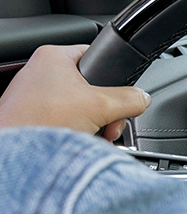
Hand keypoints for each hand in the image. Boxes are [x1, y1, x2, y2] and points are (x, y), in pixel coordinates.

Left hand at [0, 44, 150, 141]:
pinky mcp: (33, 117)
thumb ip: (129, 99)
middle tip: (109, 125)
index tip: (121, 98)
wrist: (17, 157)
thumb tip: (142, 98)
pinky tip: (81, 143)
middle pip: (92, 87)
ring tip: (95, 136)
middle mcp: (41, 71)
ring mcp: (35, 95)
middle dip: (107, 111)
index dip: (114, 78)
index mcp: (54, 56)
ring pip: (81, 106)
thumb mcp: (101, 105)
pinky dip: (78, 132)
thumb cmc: (41, 121)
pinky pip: (66, 120)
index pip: (97, 57)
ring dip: (95, 123)